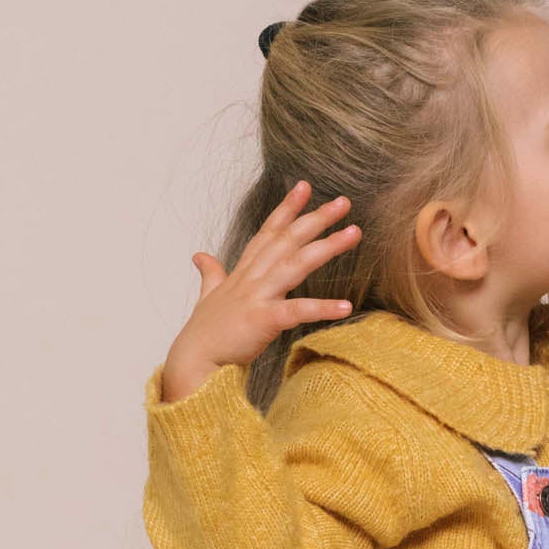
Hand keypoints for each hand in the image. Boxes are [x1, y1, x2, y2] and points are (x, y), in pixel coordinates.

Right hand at [159, 181, 360, 396]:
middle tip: (344, 202)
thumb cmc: (206, 333)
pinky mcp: (264, 320)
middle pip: (288, 240)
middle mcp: (252, 278)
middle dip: (315, 219)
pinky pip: (297, 311)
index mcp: (243, 272)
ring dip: (327, 247)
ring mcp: (257, 297)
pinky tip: (346, 306)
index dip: (286, 210)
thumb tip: (199, 256)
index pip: (268, 233)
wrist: (195, 361)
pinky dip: (322, 308)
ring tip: (354, 233)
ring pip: (296, 264)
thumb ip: (210, 273)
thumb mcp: (209, 296)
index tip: (304, 187)